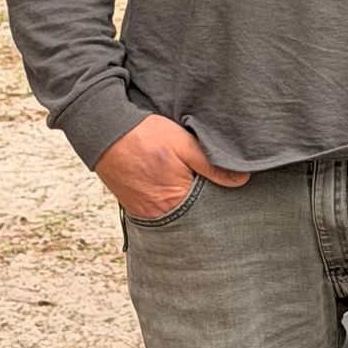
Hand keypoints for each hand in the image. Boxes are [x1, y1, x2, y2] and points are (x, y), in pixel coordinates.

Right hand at [94, 114, 248, 216]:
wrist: (104, 131)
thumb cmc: (146, 136)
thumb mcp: (185, 144)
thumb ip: (213, 164)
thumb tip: (242, 181)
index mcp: (175, 200)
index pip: (208, 211)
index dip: (220, 201)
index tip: (231, 194)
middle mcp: (158, 214)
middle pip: (192, 216)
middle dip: (204, 206)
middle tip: (215, 191)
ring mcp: (144, 212)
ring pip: (176, 214)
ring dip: (186, 204)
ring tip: (194, 188)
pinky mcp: (134, 206)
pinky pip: (159, 210)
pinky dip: (170, 202)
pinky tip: (175, 188)